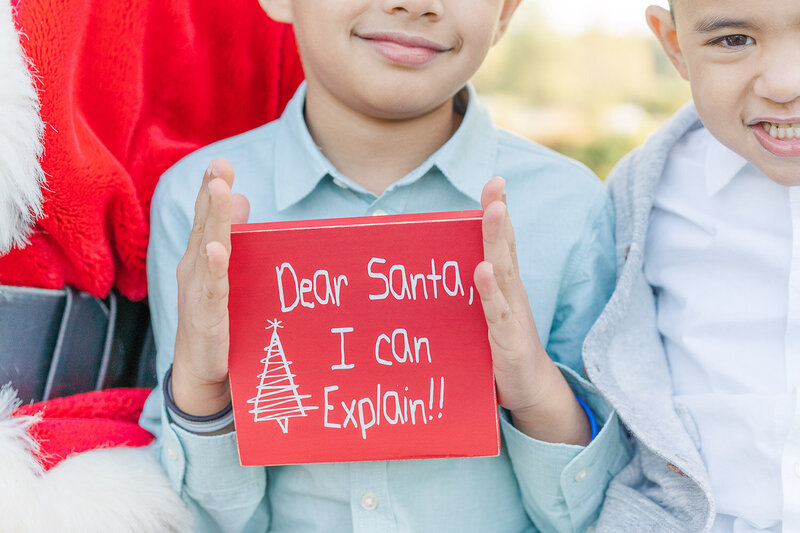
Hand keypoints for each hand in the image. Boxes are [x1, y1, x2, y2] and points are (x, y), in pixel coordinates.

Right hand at [172, 158, 250, 416]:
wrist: (201, 372)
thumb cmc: (216, 318)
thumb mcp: (225, 272)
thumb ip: (232, 236)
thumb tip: (242, 197)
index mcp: (201, 258)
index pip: (206, 218)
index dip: (210, 190)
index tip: (220, 163)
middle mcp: (194, 270)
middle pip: (204, 226)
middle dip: (212, 195)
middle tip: (219, 167)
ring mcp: (198, 293)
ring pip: (206, 251)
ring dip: (213, 220)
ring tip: (219, 191)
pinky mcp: (206, 319)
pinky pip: (211, 290)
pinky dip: (213, 269)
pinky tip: (214, 249)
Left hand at [474, 177, 590, 444]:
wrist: (529, 390)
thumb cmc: (498, 349)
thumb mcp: (480, 315)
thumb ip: (462, 294)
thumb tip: (426, 277)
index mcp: (504, 286)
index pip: (503, 243)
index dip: (499, 211)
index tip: (495, 181)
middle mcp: (512, 293)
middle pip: (505, 247)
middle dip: (499, 214)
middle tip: (496, 184)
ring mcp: (512, 314)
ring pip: (504, 271)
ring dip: (497, 239)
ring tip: (494, 211)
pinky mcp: (508, 338)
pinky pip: (497, 311)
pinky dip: (490, 290)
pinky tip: (483, 271)